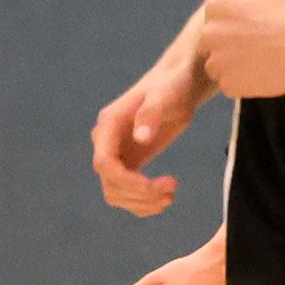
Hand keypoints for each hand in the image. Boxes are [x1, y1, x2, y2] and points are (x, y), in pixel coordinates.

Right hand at [89, 55, 206, 214]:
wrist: (179, 82)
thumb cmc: (172, 84)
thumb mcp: (166, 96)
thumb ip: (151, 114)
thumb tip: (141, 137)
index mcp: (109, 125)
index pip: (105, 164)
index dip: (127, 182)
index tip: (155, 187)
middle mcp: (107, 142)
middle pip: (109, 183)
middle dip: (138, 195)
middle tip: (170, 194)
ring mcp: (117, 153)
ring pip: (116, 192)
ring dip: (140, 202)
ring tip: (169, 198)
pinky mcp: (130, 161)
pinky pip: (127, 191)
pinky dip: (143, 201)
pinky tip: (165, 198)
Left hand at [196, 0, 284, 100]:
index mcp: (217, 8)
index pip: (215, 19)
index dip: (236, 23)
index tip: (257, 26)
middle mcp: (211, 34)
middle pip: (212, 43)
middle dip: (231, 43)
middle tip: (261, 44)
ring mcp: (220, 62)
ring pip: (217, 66)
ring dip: (233, 64)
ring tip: (261, 60)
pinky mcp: (231, 85)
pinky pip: (228, 85)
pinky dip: (242, 82)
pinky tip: (263, 73)